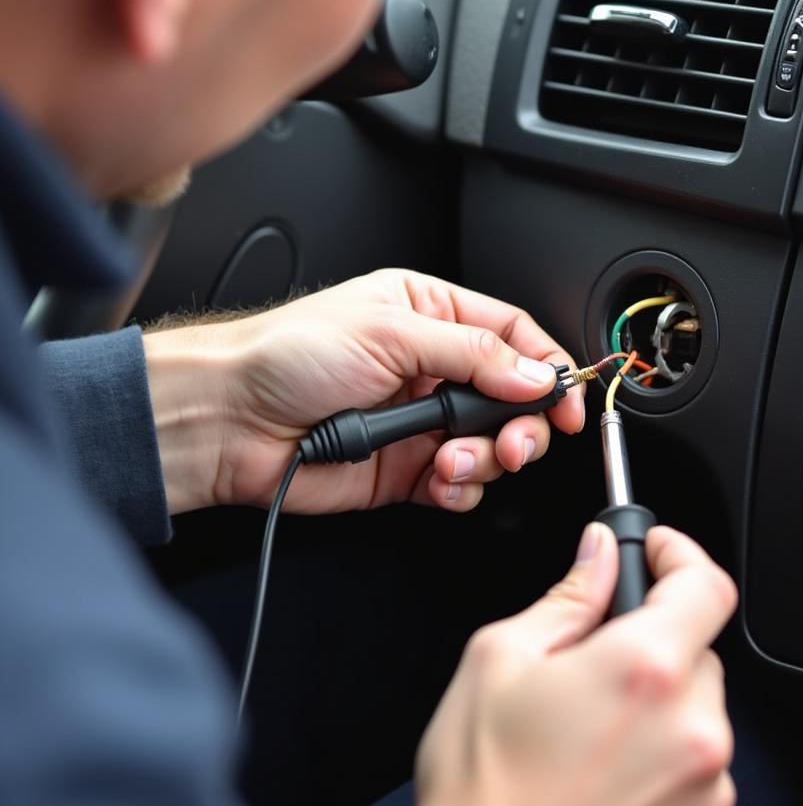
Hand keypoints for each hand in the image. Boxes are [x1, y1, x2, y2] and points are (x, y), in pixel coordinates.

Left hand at [143, 269, 584, 514]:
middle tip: (515, 441)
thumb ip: (472, 354)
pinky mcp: (407, 471)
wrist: (229, 420)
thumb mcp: (390, 331)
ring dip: (486, 460)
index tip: (571, 399)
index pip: (514, 336)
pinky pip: (460, 487)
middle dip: (524, 425)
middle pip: (514, 399)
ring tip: (454, 459)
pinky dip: (460, 490)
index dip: (548, 368)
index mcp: (432, 315)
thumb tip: (535, 373)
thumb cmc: (288, 354)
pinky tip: (438, 480)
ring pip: (493, 448)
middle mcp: (433, 369)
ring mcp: (422, 423)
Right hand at [410, 525, 737, 805]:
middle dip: (653, 643)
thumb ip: (568, 596)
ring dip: (660, 708)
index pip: (707, 585)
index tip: (655, 553)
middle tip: (592, 665)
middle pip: (699, 652)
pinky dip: (666, 763)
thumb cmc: (482, 786)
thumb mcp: (500, 658)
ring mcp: (706, 792)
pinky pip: (700, 773)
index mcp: (644, 670)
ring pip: (700, 714)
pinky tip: (608, 776)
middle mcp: (693, 731)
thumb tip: (600, 553)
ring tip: (589, 734)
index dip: (680, 555)